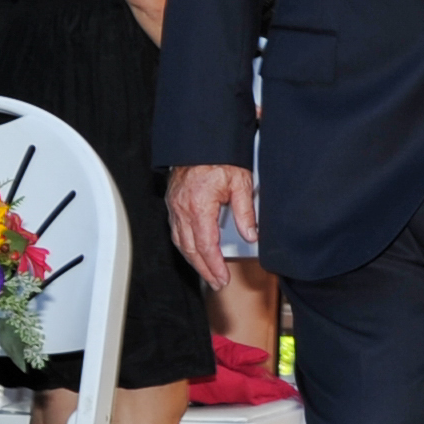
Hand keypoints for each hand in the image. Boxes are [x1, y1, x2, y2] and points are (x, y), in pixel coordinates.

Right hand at [167, 164, 257, 291]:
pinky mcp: (173, 203)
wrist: (200, 141)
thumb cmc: (219, 157)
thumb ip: (245, 212)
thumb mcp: (240, 183)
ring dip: (193, 260)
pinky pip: (176, 231)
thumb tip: (251, 235)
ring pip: (180, 242)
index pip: (206, 246)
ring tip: (207, 272)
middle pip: (191, 249)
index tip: (222, 278)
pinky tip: (194, 251)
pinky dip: (185, 245)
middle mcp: (182, 210)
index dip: (214, 266)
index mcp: (199, 206)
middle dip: (204, 269)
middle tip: (217, 282)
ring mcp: (175, 207)